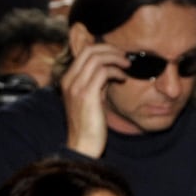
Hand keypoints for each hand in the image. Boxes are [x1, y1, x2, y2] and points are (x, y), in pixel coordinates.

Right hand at [59, 43, 128, 157]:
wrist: (82, 145)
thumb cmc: (89, 125)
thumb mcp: (90, 98)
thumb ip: (96, 83)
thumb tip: (110, 70)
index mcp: (67, 80)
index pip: (83, 52)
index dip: (103, 49)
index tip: (117, 55)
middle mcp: (69, 80)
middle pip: (89, 50)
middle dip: (110, 50)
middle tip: (124, 56)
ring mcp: (76, 87)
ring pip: (97, 58)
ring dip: (116, 59)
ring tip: (127, 66)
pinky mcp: (87, 94)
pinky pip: (104, 72)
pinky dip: (116, 71)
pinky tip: (123, 79)